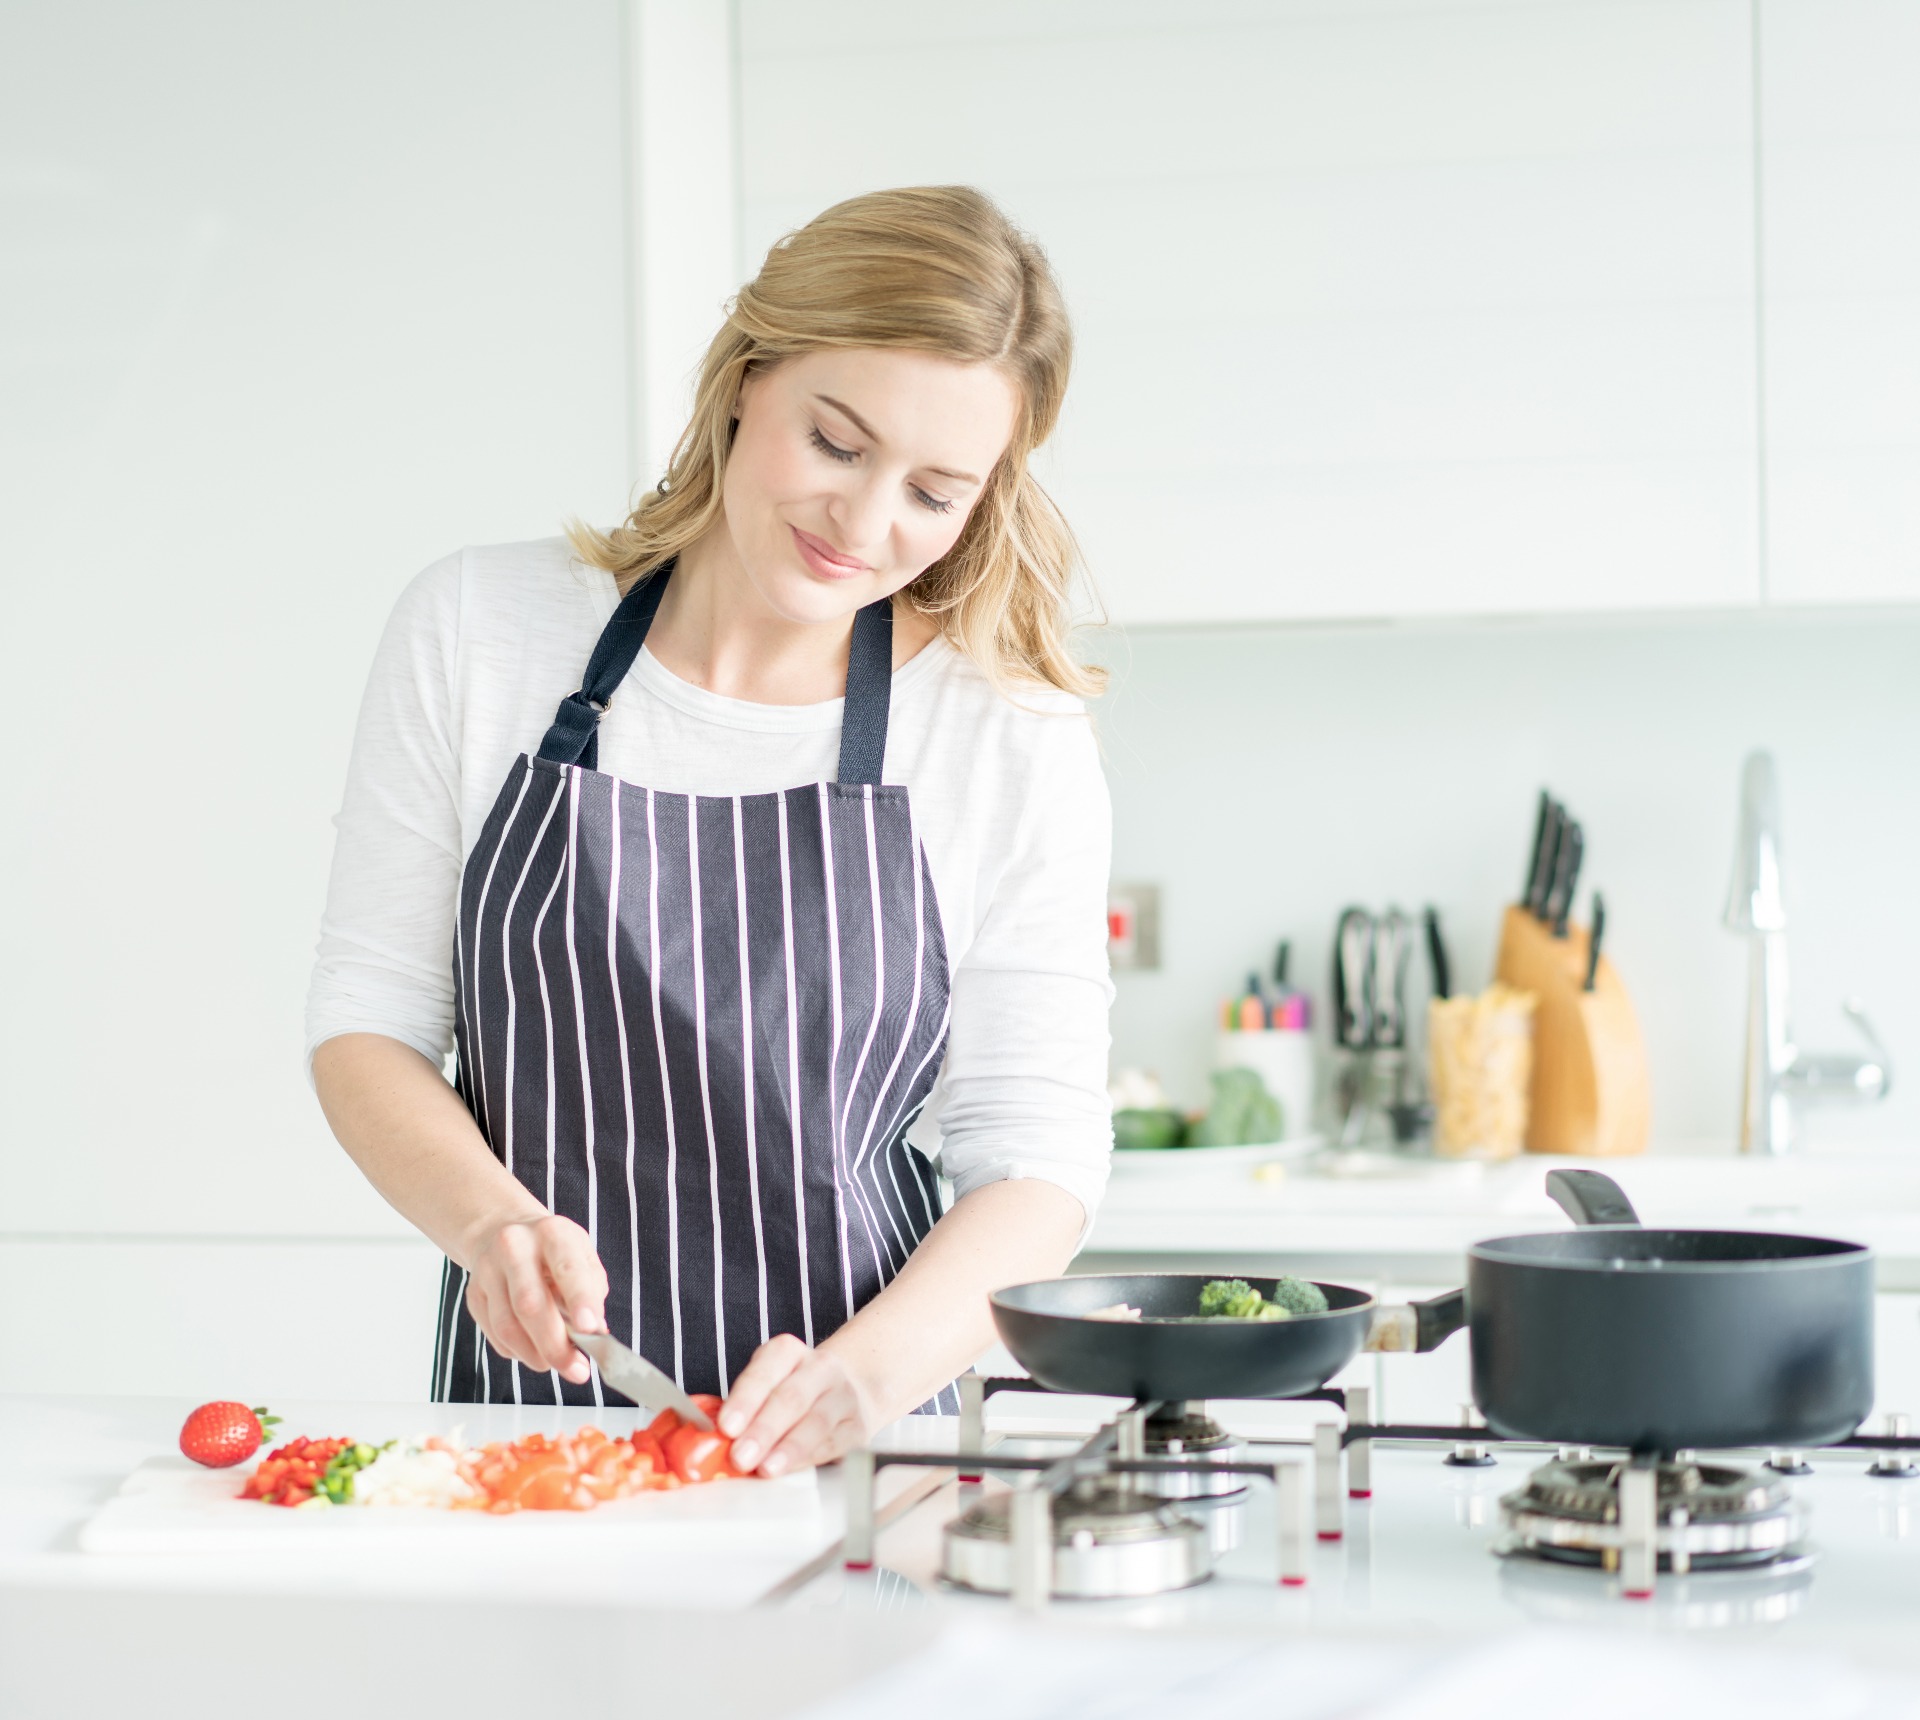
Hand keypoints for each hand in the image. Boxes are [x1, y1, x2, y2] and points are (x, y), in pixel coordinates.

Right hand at [463, 1212, 607, 1383]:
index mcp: (551, 1233)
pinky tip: (534, 1349)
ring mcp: (488, 1271)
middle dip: (555, 1345)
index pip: (567, 1268)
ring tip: (558, 1364)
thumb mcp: (582, 1255)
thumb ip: (592, 1291)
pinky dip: (519, 1351)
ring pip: (507, 1326)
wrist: (503, 1229)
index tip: (591, 1329)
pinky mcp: (473, 1294)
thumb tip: (594, 1332)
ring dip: (536, 1355)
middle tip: (578, 1370)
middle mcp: (514, 1247)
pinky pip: (495, 1335)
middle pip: (530, 1304)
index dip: (580, 1299)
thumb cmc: (553, 1250)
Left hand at [718, 1334, 872, 1475]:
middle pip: (791, 1397)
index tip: (726, 1426)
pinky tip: (790, 1469)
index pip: (764, 1372)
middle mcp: (819, 1368)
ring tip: (766, 1469)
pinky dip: (808, 1458)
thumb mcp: (767, 1383)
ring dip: (788, 1448)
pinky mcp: (857, 1425)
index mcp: (787, 1352)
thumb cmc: (793, 1391)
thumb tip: (712, 1442)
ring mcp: (843, 1395)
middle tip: (740, 1456)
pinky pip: (832, 1443)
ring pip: (816, 1421)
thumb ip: (743, 1409)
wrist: (849, 1390)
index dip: (744, 1400)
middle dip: (763, 1430)